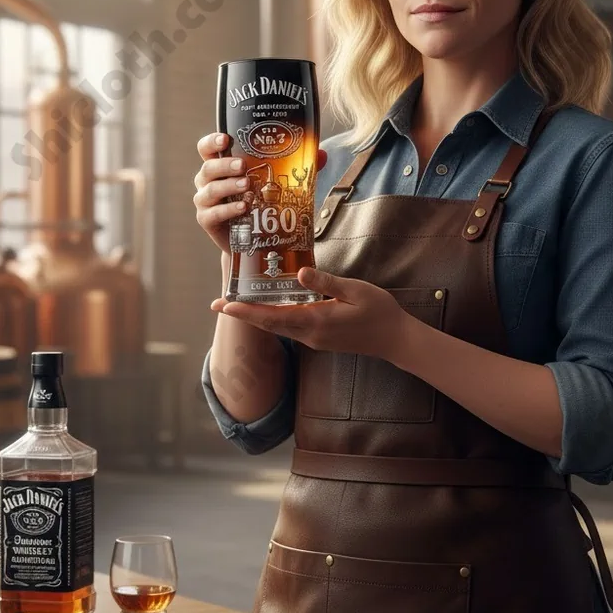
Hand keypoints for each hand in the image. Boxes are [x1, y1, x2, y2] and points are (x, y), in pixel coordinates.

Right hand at [194, 132, 326, 255]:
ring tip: (246, 185)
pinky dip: (228, 210)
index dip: (212, 141)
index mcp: (221, 167)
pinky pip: (213, 213)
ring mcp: (206, 202)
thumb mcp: (277, 184)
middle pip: (208, 168)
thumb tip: (321, 154)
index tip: (226, 139)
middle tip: (243, 165)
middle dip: (224, 165)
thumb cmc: (261, 205)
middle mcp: (209, 182)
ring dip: (228, 186)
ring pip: (209, 190)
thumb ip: (295, 168)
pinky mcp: (207, 221)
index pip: (207, 149)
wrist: (254, 241)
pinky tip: (243, 207)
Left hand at [211, 266, 408, 359]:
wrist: (395, 340)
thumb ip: (327, 282)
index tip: (224, 305)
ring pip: (277, 328)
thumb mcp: (356, 291)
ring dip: (256, 317)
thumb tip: (301, 273)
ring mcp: (313, 339)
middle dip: (243, 315)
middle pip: (268, 325)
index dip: (247, 312)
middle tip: (218, 304)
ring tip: (237, 304)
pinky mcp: (318, 339)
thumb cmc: (379, 312)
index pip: (273, 317)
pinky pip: (289, 328)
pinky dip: (273, 319)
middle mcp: (310, 334)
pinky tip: (268, 307)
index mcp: (316, 321)